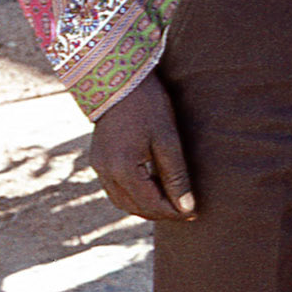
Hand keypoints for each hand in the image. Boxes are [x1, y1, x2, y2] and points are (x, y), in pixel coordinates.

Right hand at [91, 72, 196, 222]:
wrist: (119, 78)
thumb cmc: (148, 105)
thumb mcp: (167, 139)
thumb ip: (176, 176)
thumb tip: (186, 208)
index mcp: (123, 169)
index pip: (151, 205)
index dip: (174, 212)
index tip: (194, 213)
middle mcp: (105, 173)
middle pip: (135, 208)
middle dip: (160, 213)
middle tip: (185, 210)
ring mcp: (98, 167)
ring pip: (123, 202)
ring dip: (146, 207)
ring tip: (171, 201)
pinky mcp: (97, 160)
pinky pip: (115, 189)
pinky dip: (134, 195)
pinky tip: (151, 187)